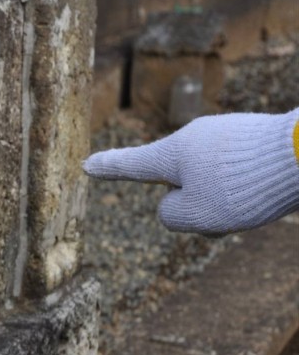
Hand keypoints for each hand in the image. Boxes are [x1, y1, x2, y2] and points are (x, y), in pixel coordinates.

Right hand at [83, 109, 298, 234]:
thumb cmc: (243, 187)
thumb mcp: (195, 216)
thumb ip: (172, 215)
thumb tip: (178, 200)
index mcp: (172, 153)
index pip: (130, 165)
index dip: (107, 168)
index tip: (87, 164)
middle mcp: (194, 138)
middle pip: (180, 184)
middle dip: (196, 207)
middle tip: (223, 219)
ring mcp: (224, 135)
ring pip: (209, 182)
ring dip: (222, 203)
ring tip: (251, 205)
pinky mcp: (250, 138)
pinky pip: (233, 172)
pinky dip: (243, 190)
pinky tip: (268, 190)